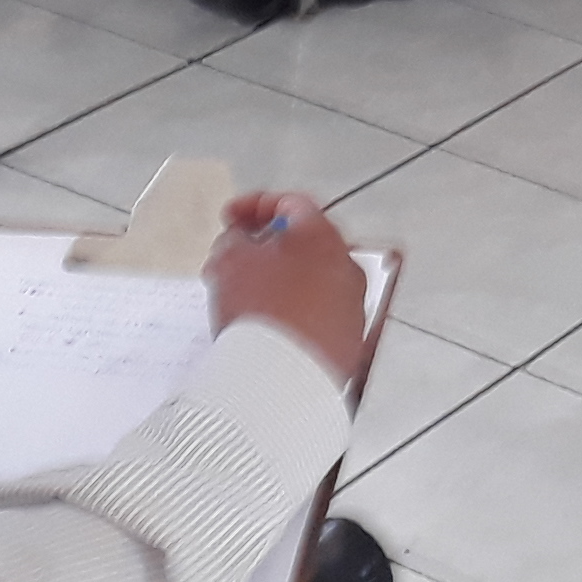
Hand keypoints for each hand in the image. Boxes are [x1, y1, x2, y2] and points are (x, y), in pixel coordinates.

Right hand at [206, 193, 367, 382]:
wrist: (284, 378)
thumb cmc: (261, 313)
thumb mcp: (229, 261)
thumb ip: (234, 240)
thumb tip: (239, 241)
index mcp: (322, 236)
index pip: (290, 204)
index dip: (253, 206)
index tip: (231, 219)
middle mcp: (346, 266)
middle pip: (304, 244)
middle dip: (267, 247)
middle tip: (236, 257)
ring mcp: (352, 306)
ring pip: (312, 281)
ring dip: (280, 281)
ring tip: (246, 297)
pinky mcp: (348, 342)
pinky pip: (317, 316)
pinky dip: (294, 313)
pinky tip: (268, 327)